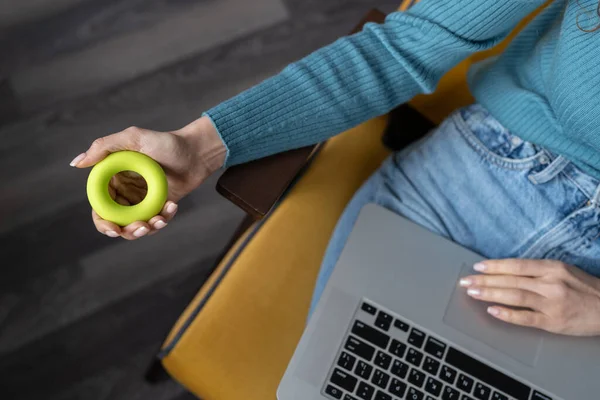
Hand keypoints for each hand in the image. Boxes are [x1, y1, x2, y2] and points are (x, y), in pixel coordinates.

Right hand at [71, 116, 225, 239]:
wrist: (197, 151)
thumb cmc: (166, 142)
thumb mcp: (134, 138)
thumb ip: (104, 147)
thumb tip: (76, 163)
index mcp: (113, 178)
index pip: (99, 205)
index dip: (102, 221)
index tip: (113, 228)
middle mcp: (126, 192)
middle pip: (116, 222)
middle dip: (126, 231)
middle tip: (140, 228)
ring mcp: (143, 201)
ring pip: (136, 226)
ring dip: (146, 229)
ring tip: (159, 220)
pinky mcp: (160, 206)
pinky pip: (156, 221)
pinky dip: (163, 219)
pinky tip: (172, 207)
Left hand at [460, 259, 599, 335]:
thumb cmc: (584, 289)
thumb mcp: (563, 271)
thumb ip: (537, 271)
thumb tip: (506, 271)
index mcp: (552, 268)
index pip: (516, 265)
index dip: (495, 266)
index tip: (477, 267)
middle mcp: (550, 284)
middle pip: (511, 280)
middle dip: (485, 281)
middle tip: (465, 281)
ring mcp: (551, 303)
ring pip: (514, 296)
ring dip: (490, 294)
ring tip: (472, 293)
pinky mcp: (553, 322)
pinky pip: (526, 318)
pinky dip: (507, 314)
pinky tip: (492, 311)